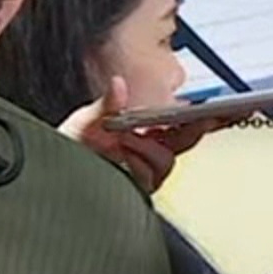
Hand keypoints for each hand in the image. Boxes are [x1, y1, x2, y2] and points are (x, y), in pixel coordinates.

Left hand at [60, 77, 218, 193]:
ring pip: (167, 160)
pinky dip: (139, 163)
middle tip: (193, 118)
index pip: (184, 124)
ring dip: (150, 147)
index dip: (205, 116)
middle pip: (186, 141)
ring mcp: (145, 173)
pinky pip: (151, 177)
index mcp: (145, 133)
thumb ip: (106, 104)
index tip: (220, 108)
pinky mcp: (137, 190)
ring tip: (127, 140)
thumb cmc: (69, 151)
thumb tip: (119, 83)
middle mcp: (150, 153)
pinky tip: (125, 156)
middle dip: (192, 128)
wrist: (52, 177)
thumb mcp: (85, 121)